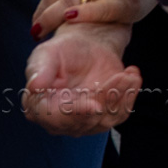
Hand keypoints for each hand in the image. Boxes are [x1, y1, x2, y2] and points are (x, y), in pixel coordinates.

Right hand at [23, 26, 141, 134]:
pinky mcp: (104, 116)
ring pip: (105, 119)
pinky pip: (119, 115)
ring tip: (128, 74)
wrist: (88, 47)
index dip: (75, 113)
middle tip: (120, 77)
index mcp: (38, 107)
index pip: (55, 118)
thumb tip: (35, 86)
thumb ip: (40, 69)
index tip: (95, 105)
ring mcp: (83, 121)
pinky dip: (129, 97)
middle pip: (84, 120)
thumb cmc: (63, 50)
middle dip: (105, 99)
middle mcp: (59, 120)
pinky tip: (132, 75)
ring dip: (121, 96)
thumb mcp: (47, 53)